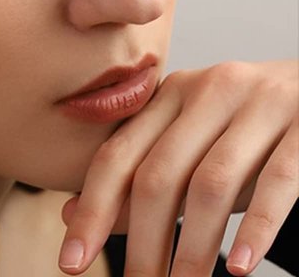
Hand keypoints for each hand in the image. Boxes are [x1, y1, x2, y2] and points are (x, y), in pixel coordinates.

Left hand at [56, 59, 297, 275]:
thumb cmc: (251, 130)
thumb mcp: (194, 147)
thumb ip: (141, 177)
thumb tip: (73, 216)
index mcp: (171, 94)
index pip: (117, 154)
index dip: (91, 210)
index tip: (70, 261)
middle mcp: (208, 90)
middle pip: (159, 173)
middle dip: (143, 242)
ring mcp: (259, 104)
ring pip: (212, 183)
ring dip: (194, 247)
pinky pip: (278, 181)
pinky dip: (257, 228)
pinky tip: (239, 266)